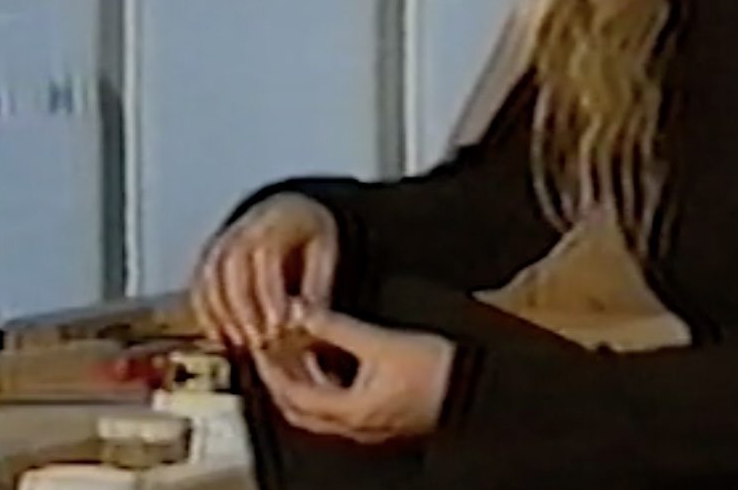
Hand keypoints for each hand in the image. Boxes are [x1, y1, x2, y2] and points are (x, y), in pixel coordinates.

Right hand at [190, 192, 338, 347]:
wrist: (287, 210)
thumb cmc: (308, 235)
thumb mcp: (324, 251)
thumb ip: (317, 285)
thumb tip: (306, 320)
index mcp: (276, 222)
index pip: (265, 254)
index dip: (270, 292)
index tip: (280, 324)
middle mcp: (242, 227)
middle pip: (231, 264)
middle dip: (242, 306)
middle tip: (259, 340)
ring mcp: (220, 240)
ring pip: (210, 274)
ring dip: (221, 312)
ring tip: (240, 343)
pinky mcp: (208, 256)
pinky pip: (199, 283)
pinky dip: (205, 312)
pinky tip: (219, 337)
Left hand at [253, 308, 454, 443]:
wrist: (477, 388)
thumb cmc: (438, 370)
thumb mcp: (382, 342)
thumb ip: (337, 326)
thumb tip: (303, 311)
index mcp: (351, 410)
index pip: (292, 395)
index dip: (270, 369)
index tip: (261, 344)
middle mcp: (355, 425)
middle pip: (299, 408)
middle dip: (280, 378)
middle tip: (269, 348)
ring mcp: (368, 426)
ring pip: (318, 409)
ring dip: (301, 381)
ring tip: (294, 349)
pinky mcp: (380, 418)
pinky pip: (337, 405)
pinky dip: (322, 385)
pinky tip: (326, 361)